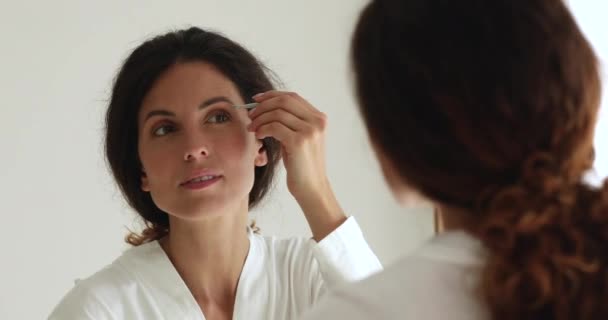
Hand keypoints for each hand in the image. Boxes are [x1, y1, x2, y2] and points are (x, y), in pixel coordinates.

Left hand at [248, 91, 345, 240]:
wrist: (311, 188)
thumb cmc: (302, 165)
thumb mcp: (298, 138)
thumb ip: (290, 122)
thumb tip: (265, 107)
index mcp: (319, 118)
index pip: (292, 97)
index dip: (272, 95)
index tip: (256, 100)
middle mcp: (317, 121)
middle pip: (284, 101)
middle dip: (263, 106)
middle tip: (250, 115)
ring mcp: (310, 131)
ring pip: (278, 113)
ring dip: (260, 119)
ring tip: (252, 128)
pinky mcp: (299, 142)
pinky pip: (275, 127)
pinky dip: (263, 129)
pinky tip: (258, 136)